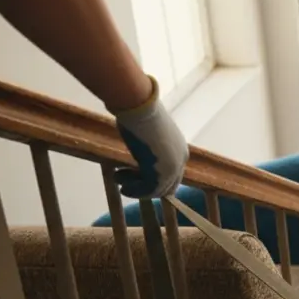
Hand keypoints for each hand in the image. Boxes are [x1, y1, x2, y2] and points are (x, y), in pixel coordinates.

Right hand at [111, 77, 187, 198]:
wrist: (139, 106)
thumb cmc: (140, 114)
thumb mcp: (148, 134)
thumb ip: (149, 148)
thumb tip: (140, 151)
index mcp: (179, 149)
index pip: (172, 174)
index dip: (151, 178)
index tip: (132, 175)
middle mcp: (180, 160)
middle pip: (167, 185)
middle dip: (145, 185)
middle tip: (123, 181)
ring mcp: (173, 167)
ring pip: (157, 189)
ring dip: (137, 189)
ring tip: (118, 181)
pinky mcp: (162, 172)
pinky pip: (149, 190)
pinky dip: (136, 192)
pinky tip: (122, 188)